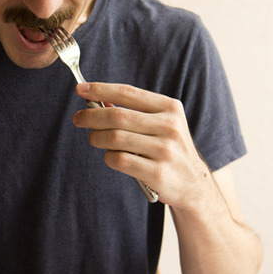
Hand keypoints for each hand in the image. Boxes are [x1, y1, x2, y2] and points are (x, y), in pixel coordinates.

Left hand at [73, 81, 210, 207]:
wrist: (193, 184)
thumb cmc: (168, 149)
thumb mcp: (161, 124)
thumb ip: (134, 112)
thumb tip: (98, 100)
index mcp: (169, 108)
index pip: (128, 92)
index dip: (101, 89)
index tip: (81, 89)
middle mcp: (169, 126)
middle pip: (117, 116)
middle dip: (91, 116)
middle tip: (78, 119)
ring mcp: (165, 150)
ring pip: (115, 138)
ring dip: (96, 138)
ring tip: (94, 139)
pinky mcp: (158, 173)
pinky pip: (120, 160)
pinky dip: (108, 157)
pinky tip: (111, 157)